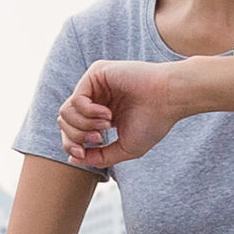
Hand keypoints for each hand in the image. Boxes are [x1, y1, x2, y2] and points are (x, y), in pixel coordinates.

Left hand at [58, 59, 197, 169]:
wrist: (169, 100)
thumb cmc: (153, 122)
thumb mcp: (124, 148)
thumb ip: (99, 157)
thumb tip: (73, 160)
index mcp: (100, 115)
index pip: (71, 131)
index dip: (71, 146)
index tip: (84, 152)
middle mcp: (95, 98)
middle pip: (64, 122)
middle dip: (77, 136)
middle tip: (100, 139)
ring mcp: (94, 85)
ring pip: (65, 112)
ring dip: (84, 125)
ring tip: (106, 125)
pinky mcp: (96, 73)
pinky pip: (76, 99)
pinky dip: (88, 112)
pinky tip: (108, 115)